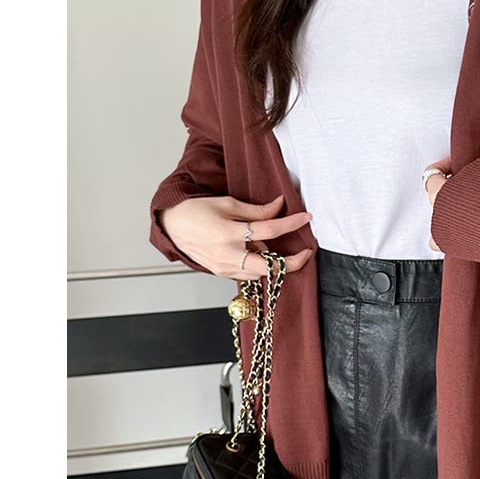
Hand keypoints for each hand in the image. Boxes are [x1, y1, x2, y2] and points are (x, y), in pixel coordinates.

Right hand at [158, 194, 314, 279]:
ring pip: (261, 274)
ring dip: (275, 264)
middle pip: (270, 267)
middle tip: (306, 253)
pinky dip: (260, 266)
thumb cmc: (197, 212)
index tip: (306, 218)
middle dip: (293, 263)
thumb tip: (280, 207)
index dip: (291, 224)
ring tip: (279, 249)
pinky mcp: (222, 273)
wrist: (173, 227)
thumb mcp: (228, 204)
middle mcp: (228, 255)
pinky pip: (249, 273)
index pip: (269, 231)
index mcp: (228, 233)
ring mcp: (225, 268)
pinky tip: (260, 253)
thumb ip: (257, 210)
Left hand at [423, 118, 479, 250]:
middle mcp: (436, 210)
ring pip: (436, 218)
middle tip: (467, 189)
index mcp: (440, 189)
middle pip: (434, 197)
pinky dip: (444, 238)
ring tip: (466, 211)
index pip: (432, 175)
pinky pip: (437, 242)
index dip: (445, 168)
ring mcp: (441, 230)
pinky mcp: (449, 246)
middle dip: (448, 192)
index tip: (459, 168)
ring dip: (446, 214)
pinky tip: (455, 235)